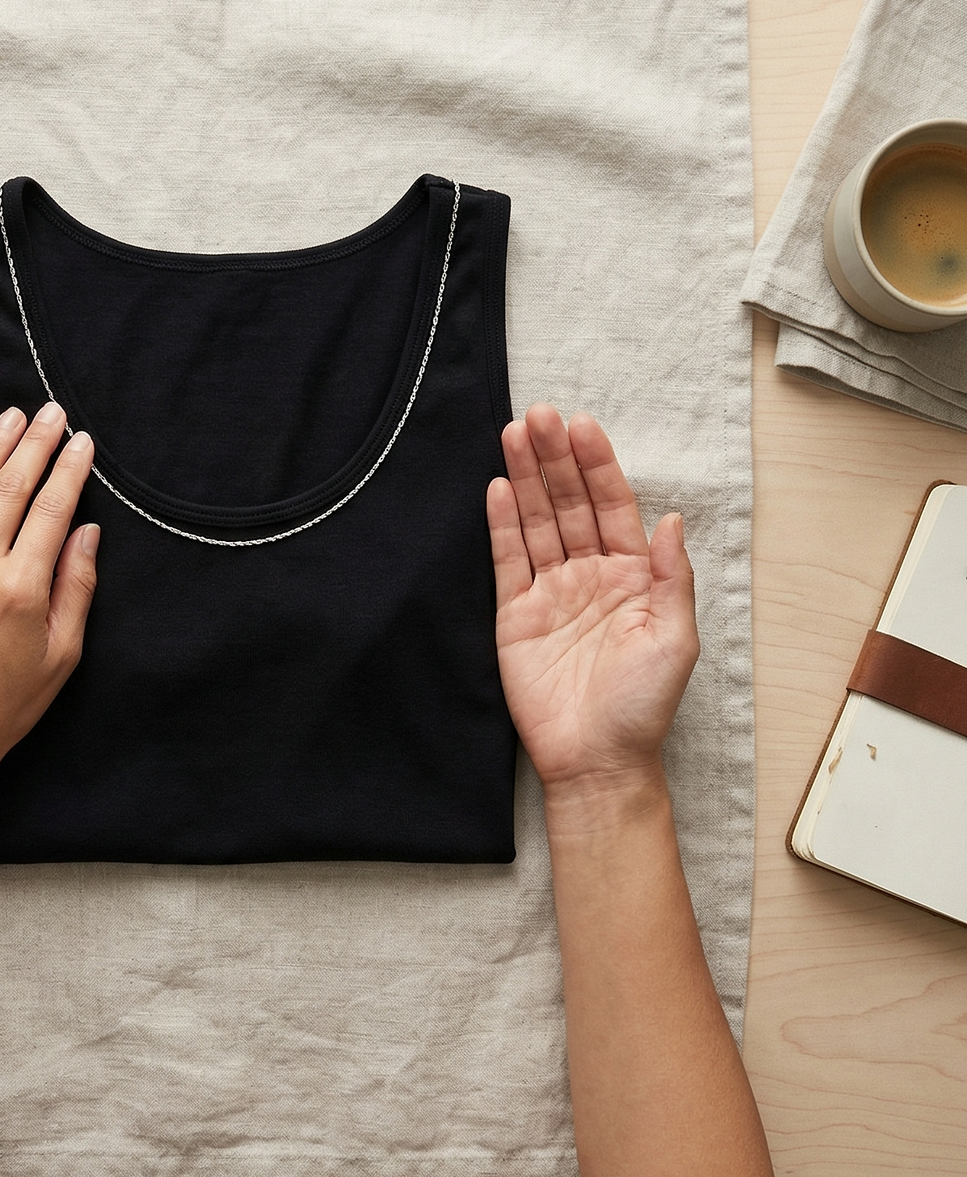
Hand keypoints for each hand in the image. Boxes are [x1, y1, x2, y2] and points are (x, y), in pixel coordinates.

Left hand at [0, 401, 98, 811]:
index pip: (50, 510)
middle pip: (9, 487)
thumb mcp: (62, 654)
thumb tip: (85, 531)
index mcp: (20, 590)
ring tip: (11, 418)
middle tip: (50, 412)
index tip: (81, 442)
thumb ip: (77, 588)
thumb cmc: (7, 703)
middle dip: (33, 443)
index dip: (69, 470)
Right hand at [486, 405, 698, 793]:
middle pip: (570, 504)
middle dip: (555, 458)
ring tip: (514, 433)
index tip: (582, 426)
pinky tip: (499, 488)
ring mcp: (551, 594)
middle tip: (539, 415)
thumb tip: (672, 519)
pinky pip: (507, 561)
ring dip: (526, 478)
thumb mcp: (676, 638)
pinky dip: (503, 525)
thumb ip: (672, 576)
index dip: (597, 466)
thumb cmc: (643, 707)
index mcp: (634, 577)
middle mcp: (591, 576)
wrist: (597, 761)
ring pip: (537, 523)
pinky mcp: (516, 617)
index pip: (613, 507)